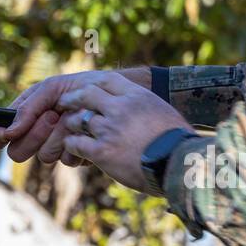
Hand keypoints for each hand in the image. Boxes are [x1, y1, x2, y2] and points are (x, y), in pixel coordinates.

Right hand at [0, 70, 116, 163]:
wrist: (115, 97)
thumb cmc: (82, 87)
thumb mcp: (53, 88)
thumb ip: (29, 107)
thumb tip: (9, 131)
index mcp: (27, 116)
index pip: (1, 134)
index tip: (4, 134)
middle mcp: (37, 135)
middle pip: (19, 151)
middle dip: (36, 133)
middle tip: (53, 117)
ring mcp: (56, 147)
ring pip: (45, 156)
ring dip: (60, 137)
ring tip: (74, 119)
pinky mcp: (75, 156)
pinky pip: (67, 161)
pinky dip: (77, 145)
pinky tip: (86, 132)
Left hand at [55, 72, 193, 191]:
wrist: (181, 164)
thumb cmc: (179, 143)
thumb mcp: (164, 113)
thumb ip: (146, 109)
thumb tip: (141, 114)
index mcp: (137, 96)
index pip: (107, 81)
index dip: (93, 84)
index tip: (85, 89)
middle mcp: (120, 108)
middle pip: (86, 95)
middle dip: (72, 99)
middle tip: (64, 103)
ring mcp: (109, 129)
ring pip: (77, 120)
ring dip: (71, 125)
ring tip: (70, 130)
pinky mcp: (102, 151)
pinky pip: (76, 143)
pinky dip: (72, 145)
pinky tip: (73, 149)